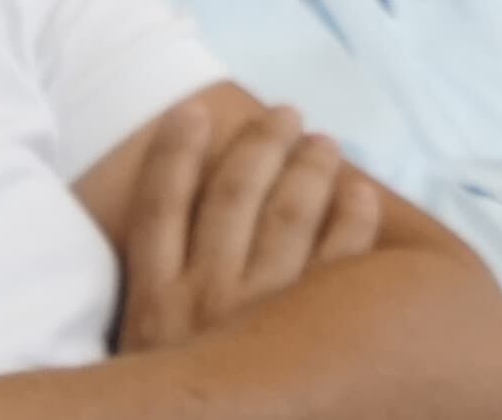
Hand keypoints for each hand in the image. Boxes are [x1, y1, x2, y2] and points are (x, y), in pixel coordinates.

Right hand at [114, 97, 385, 353]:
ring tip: (323, 142)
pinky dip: (352, 223)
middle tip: (284, 115)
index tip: (191, 112)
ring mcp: (258, 320)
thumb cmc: (170, 413)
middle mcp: (203, 306)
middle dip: (257, 147)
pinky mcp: (311, 344)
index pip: (156, 212)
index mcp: (151, 312)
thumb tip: (165, 271)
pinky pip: (340, 265)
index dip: (171, 156)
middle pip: (231, 198)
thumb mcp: (140, 374)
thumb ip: (155, 324)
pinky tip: (362, 195)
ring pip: (287, 218)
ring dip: (308, 171)